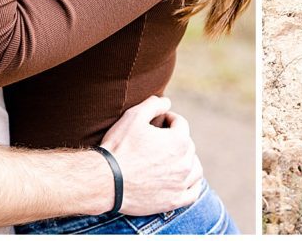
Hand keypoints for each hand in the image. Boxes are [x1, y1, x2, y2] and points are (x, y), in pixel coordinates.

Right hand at [100, 96, 202, 215]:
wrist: (106, 181)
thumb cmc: (119, 147)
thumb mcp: (133, 116)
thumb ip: (153, 104)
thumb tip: (167, 101)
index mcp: (179, 140)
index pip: (180, 123)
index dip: (168, 119)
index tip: (158, 121)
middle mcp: (185, 162)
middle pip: (188, 145)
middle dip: (176, 139)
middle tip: (159, 140)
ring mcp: (181, 183)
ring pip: (195, 168)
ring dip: (188, 160)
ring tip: (174, 159)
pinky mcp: (174, 200)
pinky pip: (193, 192)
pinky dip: (192, 184)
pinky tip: (184, 180)